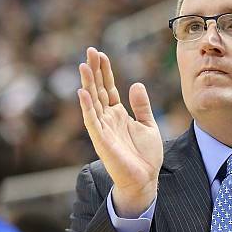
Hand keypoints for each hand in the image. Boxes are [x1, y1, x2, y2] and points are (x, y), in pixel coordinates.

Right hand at [77, 47, 162, 217]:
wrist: (146, 179)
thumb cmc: (146, 156)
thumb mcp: (148, 125)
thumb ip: (142, 106)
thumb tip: (135, 84)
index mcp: (118, 114)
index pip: (108, 88)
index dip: (105, 72)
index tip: (101, 54)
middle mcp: (108, 119)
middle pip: (97, 90)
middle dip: (94, 71)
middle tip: (89, 51)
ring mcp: (103, 129)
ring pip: (92, 102)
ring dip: (87, 84)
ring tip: (83, 65)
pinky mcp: (101, 140)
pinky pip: (92, 121)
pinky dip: (87, 107)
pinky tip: (83, 93)